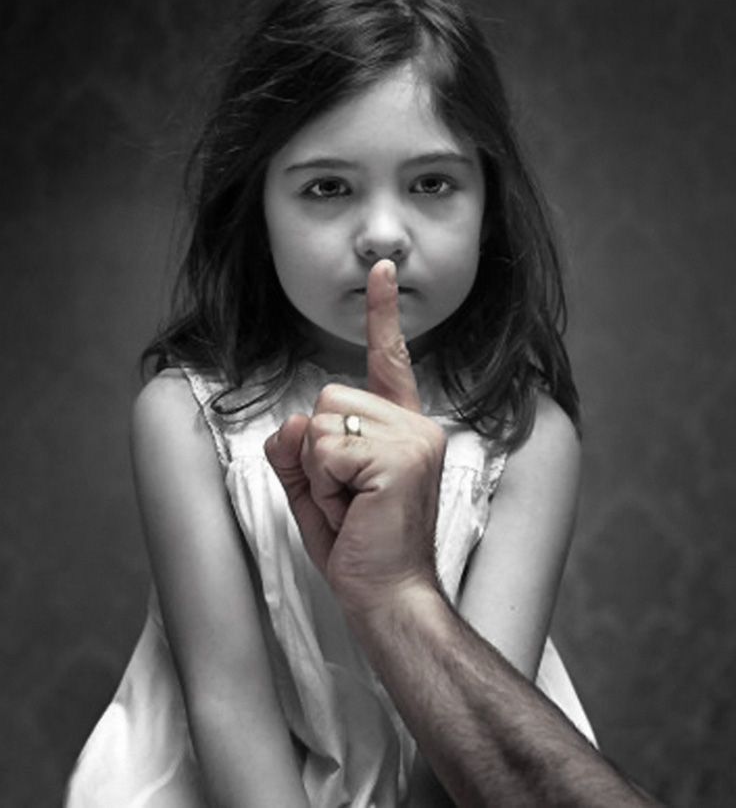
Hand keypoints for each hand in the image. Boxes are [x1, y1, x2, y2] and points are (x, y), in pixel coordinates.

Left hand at [264, 259, 446, 612]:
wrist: (390, 599)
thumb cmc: (360, 550)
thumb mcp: (317, 493)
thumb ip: (298, 452)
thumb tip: (290, 420)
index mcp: (401, 428)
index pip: (389, 360)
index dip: (382, 313)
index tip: (382, 268)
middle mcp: (413, 425)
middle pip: (328, 396)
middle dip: (317, 450)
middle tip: (347, 498)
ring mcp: (410, 438)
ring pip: (321, 420)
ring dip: (319, 468)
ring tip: (351, 505)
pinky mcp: (398, 457)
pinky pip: (325, 447)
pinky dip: (324, 482)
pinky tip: (354, 509)